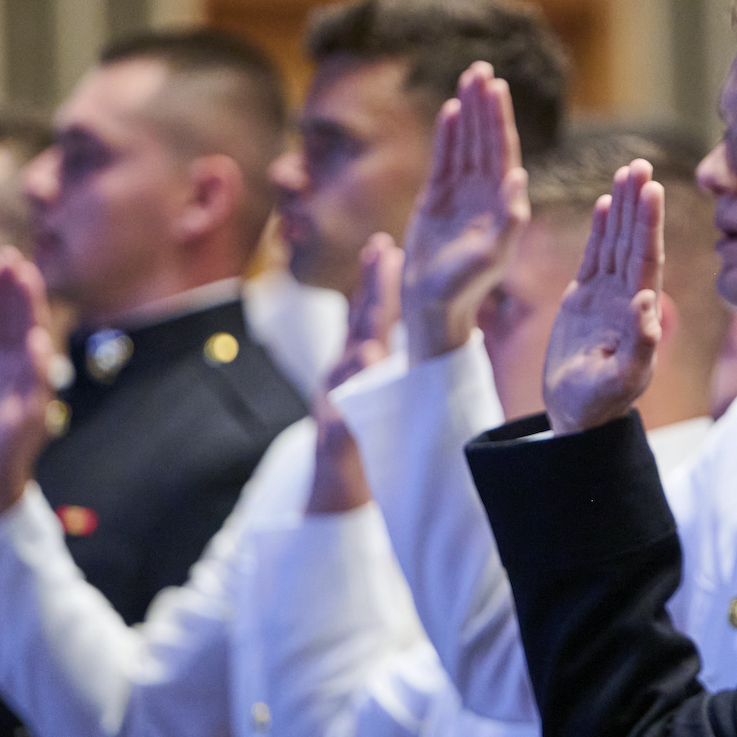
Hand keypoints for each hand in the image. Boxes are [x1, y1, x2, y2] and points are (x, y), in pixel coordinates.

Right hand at [0, 250, 57, 532]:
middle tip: (11, 254)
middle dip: (17, 286)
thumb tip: (40, 342)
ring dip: (1, 292)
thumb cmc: (10, 452)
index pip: (35, 326)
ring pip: (1, 321)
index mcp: (35, 372)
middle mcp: (20, 364)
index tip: (26, 271)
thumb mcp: (23, 421)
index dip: (31, 299)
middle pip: (19, 316)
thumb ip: (33, 382)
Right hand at [308, 234, 401, 514]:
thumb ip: (380, 352)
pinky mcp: (336, 450)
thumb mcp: (370, 387)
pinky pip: (340, 434)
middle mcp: (339, 379)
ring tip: (375, 338)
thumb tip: (403, 315)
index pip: (367, 316)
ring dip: (360, 355)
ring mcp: (333, 411)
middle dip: (369, 296)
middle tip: (382, 258)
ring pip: (347, 379)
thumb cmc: (361, 434)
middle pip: (357, 331)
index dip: (374, 282)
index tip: (385, 247)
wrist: (336, 489)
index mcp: (354, 363)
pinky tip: (352, 412)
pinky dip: (343, 422)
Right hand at [400, 62, 528, 362]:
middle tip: (482, 70)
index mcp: (502, 203)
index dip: (498, 119)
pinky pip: (446, 160)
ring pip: (466, 145)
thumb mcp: (491, 258)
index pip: (502, 152)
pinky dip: (448, 136)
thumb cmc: (465, 287)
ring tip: (469, 79)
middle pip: (486, 140)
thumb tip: (519, 179)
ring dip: (467, 113)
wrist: (435, 306)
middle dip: (483, 106)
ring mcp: (463, 196)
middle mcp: (485, 195)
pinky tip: (450, 111)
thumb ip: (506, 221)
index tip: (496, 88)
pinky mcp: (439, 201)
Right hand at [542, 159, 663, 434]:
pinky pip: (596, 255)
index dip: (649, 224)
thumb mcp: (620, 380)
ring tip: (628, 170)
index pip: (645, 259)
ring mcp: (607, 295)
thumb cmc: (598, 403)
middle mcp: (627, 297)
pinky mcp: (585, 298)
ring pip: (616, 242)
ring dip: (623, 208)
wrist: (576, 414)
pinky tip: (606, 202)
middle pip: (634, 242)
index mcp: (638, 312)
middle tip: (641, 165)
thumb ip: (639, 344)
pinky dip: (601, 229)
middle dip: (638, 204)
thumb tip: (649, 303)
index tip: (652, 189)